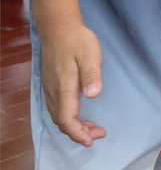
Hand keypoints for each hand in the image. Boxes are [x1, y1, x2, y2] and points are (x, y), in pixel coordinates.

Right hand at [39, 23, 105, 146]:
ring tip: (94, 128)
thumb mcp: (89, 55)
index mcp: (64, 87)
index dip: (77, 133)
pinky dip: (70, 117)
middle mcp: (53, 91)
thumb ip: (92, 75)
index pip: (66, 118)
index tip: (91, 141)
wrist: (59, 28)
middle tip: (100, 133)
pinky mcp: (51, 85)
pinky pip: (58, 108)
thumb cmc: (77, 41)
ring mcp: (50, 88)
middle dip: (79, 132)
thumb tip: (93, 95)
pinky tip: (82, 116)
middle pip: (62, 121)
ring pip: (59, 116)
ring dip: (75, 126)